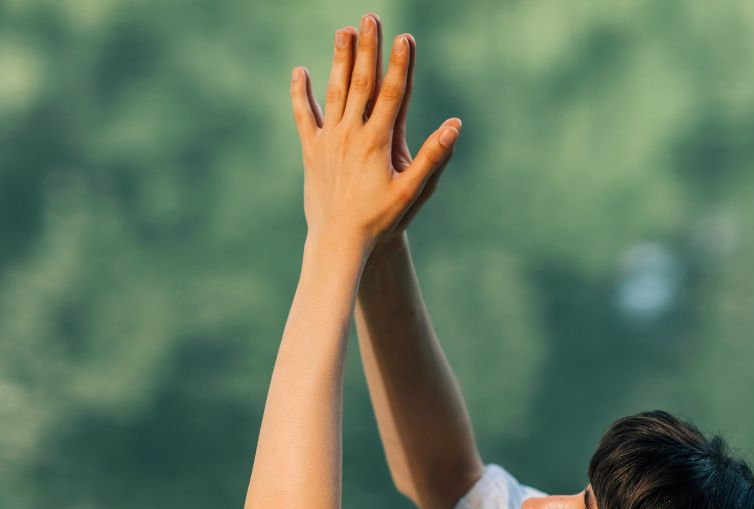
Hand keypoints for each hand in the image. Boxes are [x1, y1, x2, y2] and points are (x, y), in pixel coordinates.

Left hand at [290, 13, 461, 252]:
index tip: (404, 37)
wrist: (338, 242)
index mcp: (376, 142)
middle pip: (360, 83)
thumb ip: (432, 157)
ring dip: (339, 60)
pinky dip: (300, 94)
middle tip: (371, 17)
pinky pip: (304, 116)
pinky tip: (299, 72)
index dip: (399, 64)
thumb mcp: (412, 192)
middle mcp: (350, 135)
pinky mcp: (311, 151)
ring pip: (333, 92)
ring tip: (343, 31)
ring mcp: (328, 141)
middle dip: (367, 48)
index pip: (391, 94)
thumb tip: (454, 127)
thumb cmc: (380, 221)